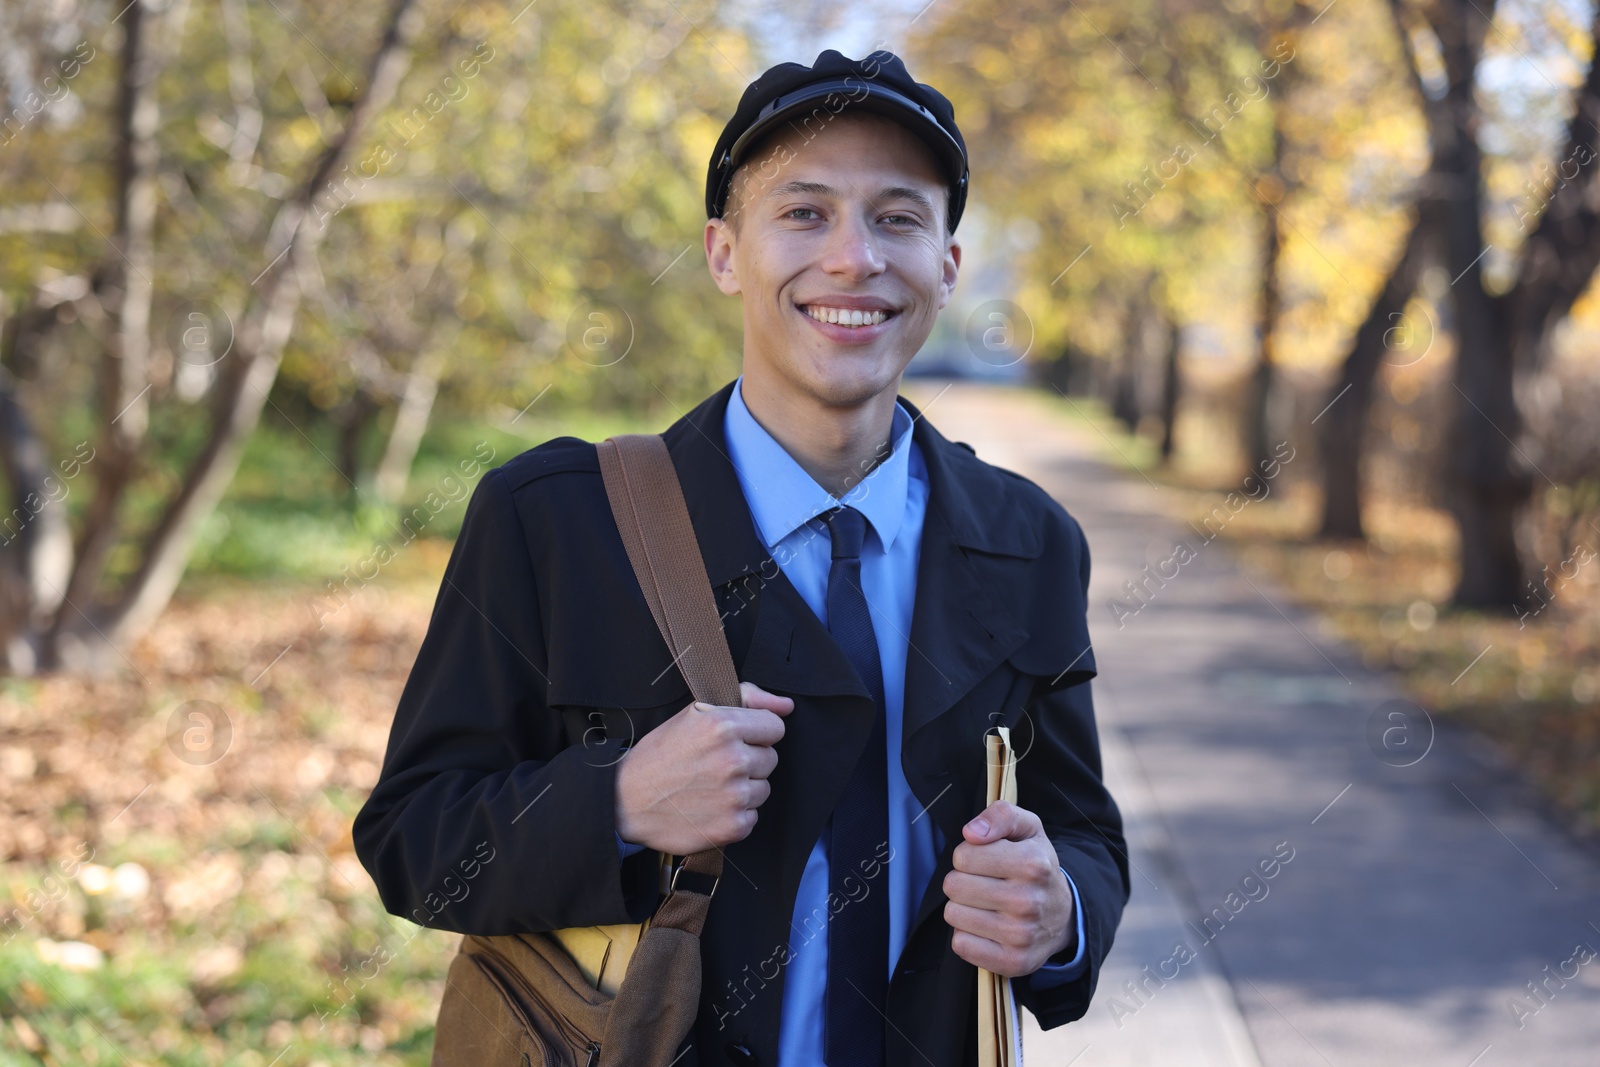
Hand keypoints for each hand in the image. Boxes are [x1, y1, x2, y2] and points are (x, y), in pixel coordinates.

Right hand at [614, 681, 793, 854]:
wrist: (625, 801)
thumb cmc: (660, 755)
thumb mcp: (695, 713)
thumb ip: (746, 699)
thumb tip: (787, 706)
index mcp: (723, 726)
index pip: (774, 727)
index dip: (756, 733)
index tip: (736, 740)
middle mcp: (733, 760)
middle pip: (770, 758)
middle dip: (749, 760)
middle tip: (715, 765)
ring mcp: (734, 796)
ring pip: (763, 788)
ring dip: (743, 788)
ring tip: (710, 787)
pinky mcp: (733, 827)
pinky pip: (753, 816)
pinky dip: (735, 814)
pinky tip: (710, 807)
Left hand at [942, 800, 1073, 976]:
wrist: (1063, 915)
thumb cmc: (1036, 865)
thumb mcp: (1027, 829)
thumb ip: (1000, 815)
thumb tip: (971, 832)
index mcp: (1032, 863)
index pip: (963, 856)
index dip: (968, 856)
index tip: (986, 861)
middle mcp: (1028, 901)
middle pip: (954, 886)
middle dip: (962, 881)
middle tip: (984, 883)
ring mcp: (1021, 936)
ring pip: (953, 915)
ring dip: (963, 908)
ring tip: (986, 905)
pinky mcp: (1013, 963)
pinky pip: (961, 945)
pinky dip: (967, 935)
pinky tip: (986, 928)